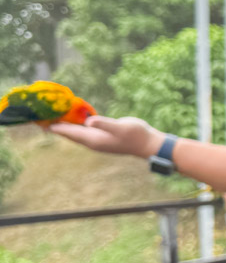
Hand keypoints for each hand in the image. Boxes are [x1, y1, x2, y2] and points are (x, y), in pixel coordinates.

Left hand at [48, 115, 163, 157]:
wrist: (149, 144)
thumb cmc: (136, 135)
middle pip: (69, 133)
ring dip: (65, 125)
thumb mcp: (120, 127)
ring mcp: (98, 140)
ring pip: (76, 132)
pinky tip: (74, 118)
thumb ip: (105, 123)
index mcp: (93, 139)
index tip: (40, 121)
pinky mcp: (103, 136)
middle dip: (56, 126)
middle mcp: (93, 141)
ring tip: (52, 117)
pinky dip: (76, 124)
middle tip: (40, 117)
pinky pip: (84, 130)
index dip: (55, 126)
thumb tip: (89, 121)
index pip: (69, 132)